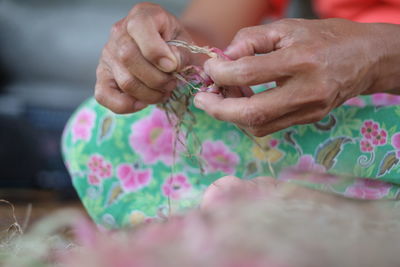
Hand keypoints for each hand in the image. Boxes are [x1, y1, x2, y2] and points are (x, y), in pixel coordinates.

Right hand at [95, 3, 191, 113]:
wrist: (167, 49)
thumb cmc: (176, 44)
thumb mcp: (185, 43)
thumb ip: (181, 53)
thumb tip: (169, 65)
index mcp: (141, 15)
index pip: (140, 28)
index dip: (157, 52)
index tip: (172, 66)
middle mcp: (119, 33)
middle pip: (129, 58)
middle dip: (157, 79)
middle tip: (171, 83)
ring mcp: (108, 55)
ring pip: (125, 81)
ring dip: (149, 94)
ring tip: (163, 92)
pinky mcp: (103, 75)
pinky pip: (104, 95)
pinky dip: (125, 105)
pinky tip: (142, 102)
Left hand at [194, 19, 394, 135]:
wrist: (364, 58)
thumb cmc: (323, 38)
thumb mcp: (286, 28)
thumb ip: (250, 39)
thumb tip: (223, 58)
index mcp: (300, 60)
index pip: (248, 73)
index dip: (220, 72)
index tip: (210, 68)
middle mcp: (305, 91)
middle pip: (251, 113)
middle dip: (218, 109)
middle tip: (201, 99)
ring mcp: (308, 110)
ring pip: (258, 126)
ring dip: (231, 115)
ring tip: (221, 96)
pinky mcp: (307, 119)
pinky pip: (268, 126)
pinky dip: (247, 118)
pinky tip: (241, 102)